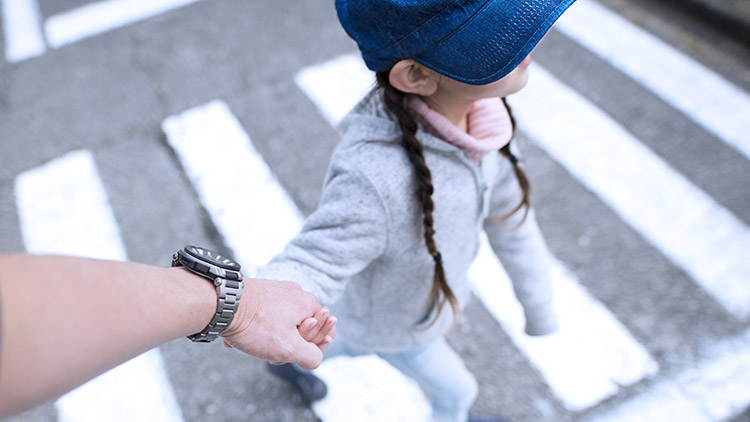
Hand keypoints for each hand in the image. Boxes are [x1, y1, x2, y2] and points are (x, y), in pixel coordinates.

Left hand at [220, 278, 335, 368]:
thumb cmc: (255, 324)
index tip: (290, 351)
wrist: (221, 303)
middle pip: (304, 330)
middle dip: (288, 344)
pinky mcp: (262, 293)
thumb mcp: (289, 348)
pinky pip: (269, 317)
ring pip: (284, 325)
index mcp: (309, 304)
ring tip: (253, 341)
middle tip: (269, 347)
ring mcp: (279, 291)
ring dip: (271, 338)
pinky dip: (260, 328)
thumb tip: (314, 358)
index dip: (311, 349)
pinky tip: (245, 334)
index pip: (327, 333)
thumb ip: (312, 357)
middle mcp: (297, 294)